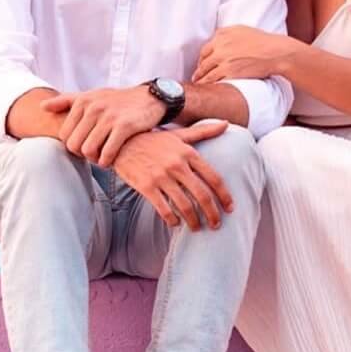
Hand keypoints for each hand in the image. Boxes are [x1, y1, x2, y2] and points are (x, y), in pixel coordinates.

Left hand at [41, 84, 165, 166]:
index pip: (64, 135)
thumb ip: (66, 101)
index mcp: (83, 101)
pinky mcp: (125, 127)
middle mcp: (94, 108)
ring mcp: (109, 117)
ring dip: (94, 159)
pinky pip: (107, 153)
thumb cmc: (118, 100)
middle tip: (94, 153)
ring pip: (89, 150)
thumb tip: (42, 107)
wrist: (151, 98)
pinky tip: (110, 159)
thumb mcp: (92, 95)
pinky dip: (106, 161)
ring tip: (101, 157)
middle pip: (74, 145)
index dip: (72, 145)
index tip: (85, 145)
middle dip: (82, 154)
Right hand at [111, 124, 232, 230]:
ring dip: (194, 221)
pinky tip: (176, 223)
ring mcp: (161, 176)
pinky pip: (164, 209)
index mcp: (188, 153)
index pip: (213, 178)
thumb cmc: (153, 140)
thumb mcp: (179, 134)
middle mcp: (177, 165)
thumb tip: (226, 123)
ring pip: (184, 206)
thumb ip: (203, 131)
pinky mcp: (146, 186)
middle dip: (212, 214)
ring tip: (197, 228)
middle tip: (216, 225)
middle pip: (202, 195)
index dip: (224, 196)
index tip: (230, 208)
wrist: (121, 142)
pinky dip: (172, 220)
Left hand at [193, 26, 292, 84]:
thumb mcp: (242, 30)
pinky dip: (208, 84)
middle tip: (197, 76)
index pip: (205, 49)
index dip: (202, 58)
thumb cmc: (262, 41)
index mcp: (222, 34)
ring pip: (206, 72)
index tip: (202, 64)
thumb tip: (218, 39)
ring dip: (200, 79)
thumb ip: (227, 34)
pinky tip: (208, 88)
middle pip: (203, 60)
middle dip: (199, 70)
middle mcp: (220, 45)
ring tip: (198, 85)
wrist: (275, 52)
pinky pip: (213, 80)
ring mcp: (224, 59)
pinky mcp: (229, 71)